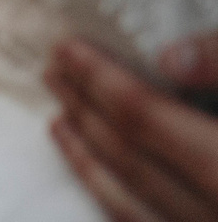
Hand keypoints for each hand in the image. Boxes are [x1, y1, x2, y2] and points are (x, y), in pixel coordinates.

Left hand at [46, 36, 217, 220]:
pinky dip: (117, 198)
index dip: (100, 78)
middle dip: (85, 108)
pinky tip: (99, 178)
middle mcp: (213, 212)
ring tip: (59, 119)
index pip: (144, 116)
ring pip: (134, 201)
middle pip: (130, 155)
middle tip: (51, 71)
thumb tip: (169, 58)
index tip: (66, 47)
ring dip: (90, 156)